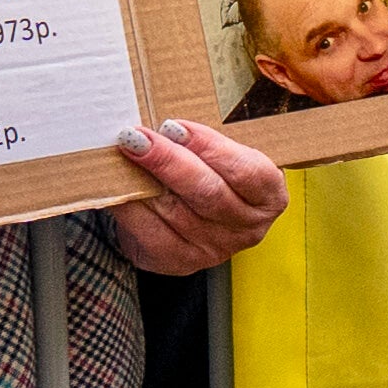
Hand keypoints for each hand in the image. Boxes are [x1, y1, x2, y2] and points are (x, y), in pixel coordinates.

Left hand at [107, 119, 287, 274]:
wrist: (190, 216)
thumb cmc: (211, 175)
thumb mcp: (223, 158)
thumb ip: (206, 144)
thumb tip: (167, 126)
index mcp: (269, 196)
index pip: (246, 171)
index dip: (209, 147)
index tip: (174, 126)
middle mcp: (248, 227)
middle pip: (208, 193)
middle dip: (168, 161)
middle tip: (138, 138)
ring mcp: (215, 249)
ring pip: (175, 212)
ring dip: (143, 182)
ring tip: (124, 156)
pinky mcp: (181, 261)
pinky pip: (151, 233)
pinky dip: (131, 207)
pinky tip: (119, 187)